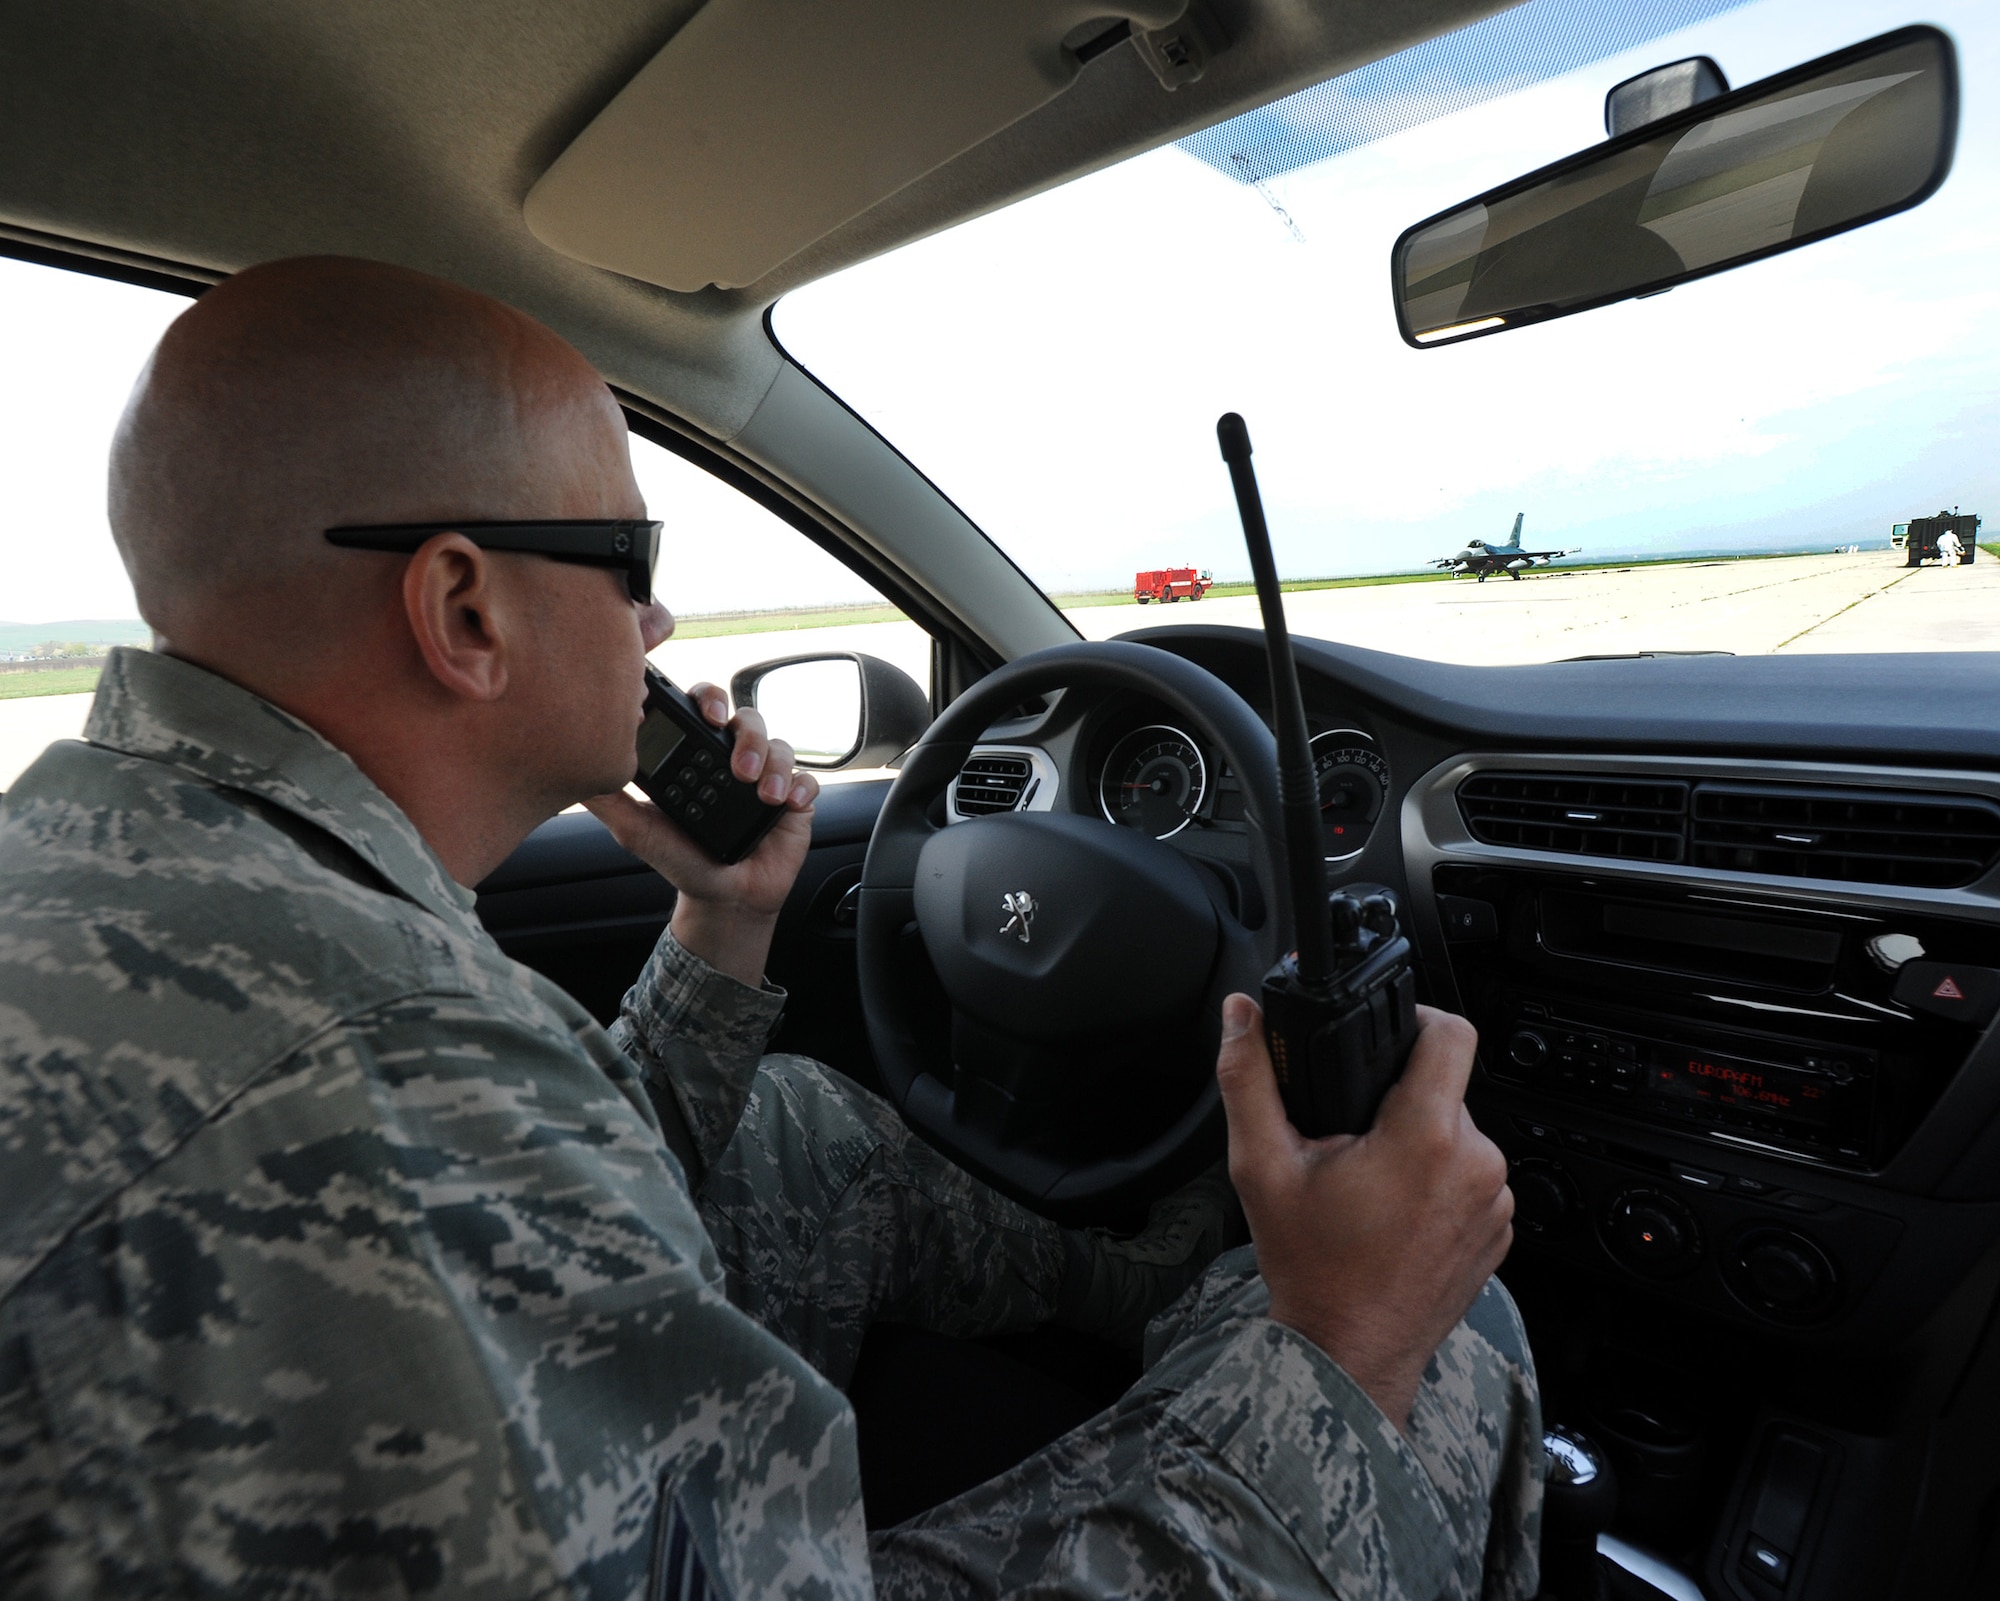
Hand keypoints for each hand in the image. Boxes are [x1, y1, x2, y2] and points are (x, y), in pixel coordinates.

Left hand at [585, 682, 818, 985]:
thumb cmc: (682, 861)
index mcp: (696, 757)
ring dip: (768, 759)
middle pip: (743, 716)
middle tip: (731, 739)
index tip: (701, 710)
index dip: (704, 699)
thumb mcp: (637, 830)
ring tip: (758, 791)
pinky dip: (798, 785)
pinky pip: (805, 777)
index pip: (700, 710)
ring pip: (775, 743)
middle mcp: (731, 759)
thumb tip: (576, 766)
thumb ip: (608, 798)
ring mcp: (764, 776)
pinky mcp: (792, 797)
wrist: (726, 900)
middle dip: (741, 726)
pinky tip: (786, 802)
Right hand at [1215, 994, 1512, 1432]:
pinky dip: (1439, 1185)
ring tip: (1372, 1183)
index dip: (1419, 1018)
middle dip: (1398, 1101)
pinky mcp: (1499, 1233)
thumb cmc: (1312, 1269)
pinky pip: (1472, 1181)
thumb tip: (1241, 1017)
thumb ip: (1250, 1079)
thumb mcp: (1262, 1166)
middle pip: (1445, 1090)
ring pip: (1457, 1136)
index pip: (1451, 1034)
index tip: (1390, 1033)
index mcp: (1425, 1135)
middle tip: (1352, 1139)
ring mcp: (1494, 1203)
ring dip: (1420, 1145)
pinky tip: (1397, 1213)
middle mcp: (1476, 1164)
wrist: (1350, 1354)